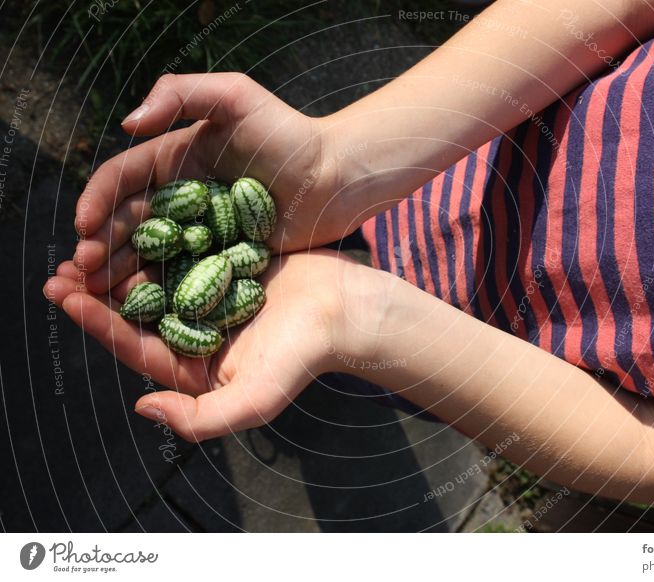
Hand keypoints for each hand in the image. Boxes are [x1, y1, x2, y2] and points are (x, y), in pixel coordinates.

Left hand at [44, 250, 389, 441]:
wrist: (348, 312)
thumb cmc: (304, 357)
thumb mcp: (253, 400)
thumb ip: (199, 419)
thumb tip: (141, 407)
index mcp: (195, 366)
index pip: (135, 345)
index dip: (97, 321)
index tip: (65, 296)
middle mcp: (197, 331)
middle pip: (137, 311)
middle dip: (97, 290)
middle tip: (62, 266)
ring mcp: (212, 296)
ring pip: (156, 277)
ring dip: (121, 260)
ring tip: (87, 238)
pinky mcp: (228, 266)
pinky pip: (186, 250)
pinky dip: (160, 236)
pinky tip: (137, 216)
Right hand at [73, 72, 359, 293]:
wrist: (336, 176)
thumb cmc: (288, 134)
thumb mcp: (236, 96)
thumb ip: (181, 93)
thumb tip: (127, 124)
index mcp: (173, 162)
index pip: (122, 181)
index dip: (98, 201)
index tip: (84, 226)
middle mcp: (180, 200)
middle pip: (129, 224)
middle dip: (100, 246)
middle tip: (81, 272)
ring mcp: (201, 234)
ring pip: (150, 256)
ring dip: (120, 274)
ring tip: (96, 295)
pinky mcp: (223, 261)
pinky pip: (186, 278)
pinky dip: (161, 292)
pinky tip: (139, 309)